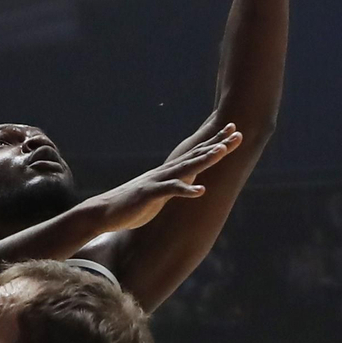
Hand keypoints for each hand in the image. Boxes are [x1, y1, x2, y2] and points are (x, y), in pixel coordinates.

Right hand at [82, 127, 243, 233]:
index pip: (196, 154)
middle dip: (217, 145)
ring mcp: (157, 181)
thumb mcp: (159, 194)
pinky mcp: (149, 194)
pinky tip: (201, 191)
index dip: (215, 143)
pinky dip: (185, 190)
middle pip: (195, 155)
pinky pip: (169, 191)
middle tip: (236, 132)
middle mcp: (165, 172)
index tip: (232, 131)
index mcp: (169, 172)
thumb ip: (174, 185)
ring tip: (222, 152)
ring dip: (204, 160)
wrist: (105, 211)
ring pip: (185, 168)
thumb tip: (189, 182)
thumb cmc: (132, 205)